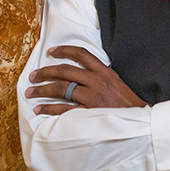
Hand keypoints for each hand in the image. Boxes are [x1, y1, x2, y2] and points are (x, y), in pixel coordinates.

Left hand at [25, 46, 146, 115]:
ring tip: (31, 92)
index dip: (64, 50)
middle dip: (45, 72)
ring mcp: (91, 97)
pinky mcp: (88, 113)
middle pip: (65, 71)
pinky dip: (49, 109)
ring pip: (61, 89)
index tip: (51, 51)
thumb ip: (99, 75)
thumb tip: (80, 73)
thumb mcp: (115, 81)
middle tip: (33, 76)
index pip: (81, 54)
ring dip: (43, 90)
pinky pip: (64, 109)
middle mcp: (96, 81)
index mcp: (104, 71)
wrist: (138, 120)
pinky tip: (40, 109)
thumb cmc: (127, 102)